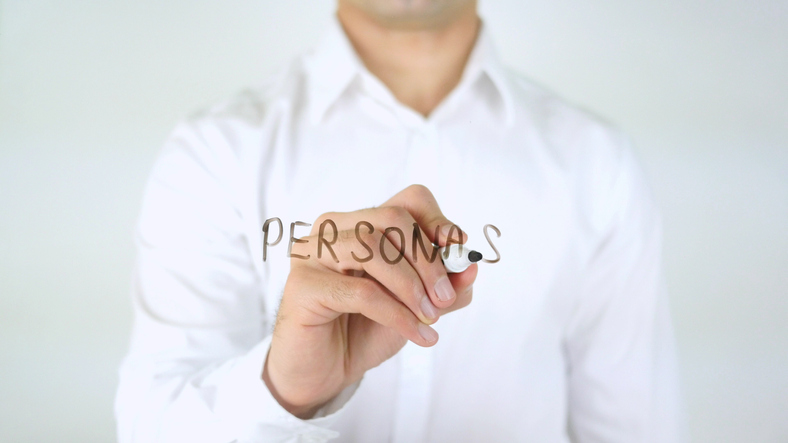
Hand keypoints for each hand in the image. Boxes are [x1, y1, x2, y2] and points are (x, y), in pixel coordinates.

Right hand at [263, 185, 477, 417]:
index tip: (457, 253)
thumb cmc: (365, 330)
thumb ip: (445, 287)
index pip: (407, 201)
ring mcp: (311, 253)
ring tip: (430, 316)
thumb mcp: (416, 306)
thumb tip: (471, 266)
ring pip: (371, 247)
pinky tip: (417, 334)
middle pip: (391, 217)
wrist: (324, 373)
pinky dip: (397, 313)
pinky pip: (360, 291)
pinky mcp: (301, 285)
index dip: (437, 221)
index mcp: (360, 223)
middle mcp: (331, 228)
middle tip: (443, 297)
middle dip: (427, 258)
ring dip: (411, 285)